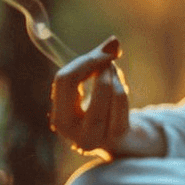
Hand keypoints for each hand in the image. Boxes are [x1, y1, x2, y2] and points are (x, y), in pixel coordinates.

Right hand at [49, 36, 129, 156]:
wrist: (125, 143)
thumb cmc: (105, 110)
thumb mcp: (94, 85)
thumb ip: (98, 61)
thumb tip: (114, 41)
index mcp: (59, 116)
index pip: (62, 80)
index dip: (83, 61)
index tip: (103, 52)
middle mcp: (69, 130)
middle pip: (73, 83)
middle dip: (94, 64)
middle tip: (110, 58)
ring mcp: (92, 136)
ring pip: (104, 91)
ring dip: (112, 75)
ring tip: (114, 73)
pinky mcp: (115, 137)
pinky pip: (120, 101)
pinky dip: (122, 87)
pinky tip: (120, 86)